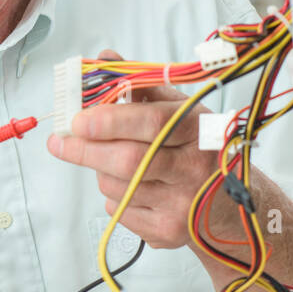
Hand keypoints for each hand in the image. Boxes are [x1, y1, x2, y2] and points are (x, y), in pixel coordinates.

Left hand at [45, 49, 219, 248]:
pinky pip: (119, 211)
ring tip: (114, 163)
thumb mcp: (181, 112)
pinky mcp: (168, 232)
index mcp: (199, 131)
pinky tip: (134, 187)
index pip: (152, 124)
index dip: (110, 121)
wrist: (233, 204)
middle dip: (85, 150)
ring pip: (117, 186)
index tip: (77, 120)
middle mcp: (196, 169)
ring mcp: (183, 205)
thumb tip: (105, 58)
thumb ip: (141, 85)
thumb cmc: (198, 148)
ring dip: (101, 172)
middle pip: (128, 161)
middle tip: (58, 142)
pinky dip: (114, 196)